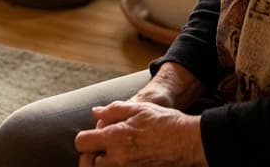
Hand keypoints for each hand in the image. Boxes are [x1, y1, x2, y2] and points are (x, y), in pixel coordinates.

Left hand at [75, 101, 205, 166]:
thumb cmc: (163, 122)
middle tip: (98, 150)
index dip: (85, 138)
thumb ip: (112, 111)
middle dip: (92, 156)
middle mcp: (119, 158)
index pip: (83, 143)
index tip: (92, 137)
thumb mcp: (137, 107)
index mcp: (114, 137)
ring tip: (110, 155)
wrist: (187, 141)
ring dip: (104, 163)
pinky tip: (122, 161)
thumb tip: (96, 112)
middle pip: (90, 164)